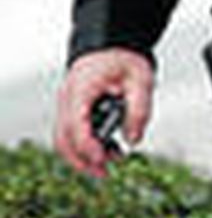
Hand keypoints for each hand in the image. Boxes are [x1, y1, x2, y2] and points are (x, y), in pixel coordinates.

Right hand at [54, 48, 153, 177]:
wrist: (112, 44)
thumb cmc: (124, 58)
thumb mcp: (141, 79)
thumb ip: (139, 109)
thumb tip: (133, 140)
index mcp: (81, 89)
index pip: (76, 125)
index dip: (88, 146)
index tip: (103, 159)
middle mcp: (68, 99)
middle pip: (64, 139)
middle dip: (83, 160)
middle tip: (105, 173)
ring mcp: (67, 105)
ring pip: (65, 140)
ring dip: (84, 156)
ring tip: (110, 164)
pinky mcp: (73, 110)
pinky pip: (73, 133)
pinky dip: (86, 145)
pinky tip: (107, 151)